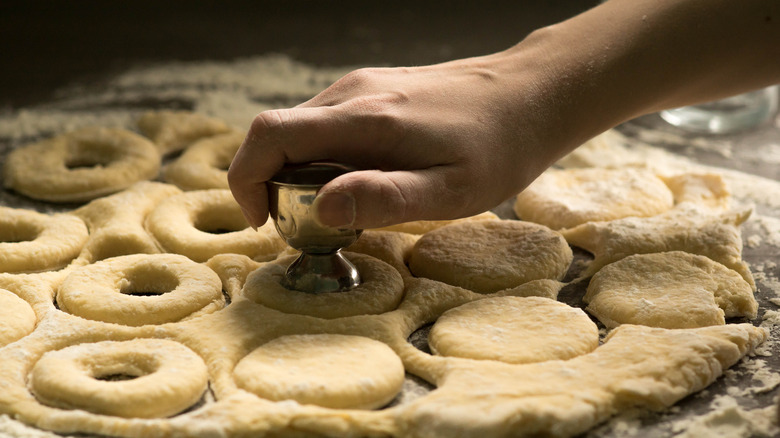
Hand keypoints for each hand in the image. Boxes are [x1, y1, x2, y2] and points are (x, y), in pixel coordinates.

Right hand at [228, 51, 574, 229]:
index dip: (247, 180)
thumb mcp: (452, 192)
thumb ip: (385, 198)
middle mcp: (353, 94)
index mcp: (364, 119)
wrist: (532, 94)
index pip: (269, 135)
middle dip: (270, 184)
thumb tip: (320, 209)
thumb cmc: (498, 148)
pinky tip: (360, 178)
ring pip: (300, 129)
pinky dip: (319, 156)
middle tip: (306, 226)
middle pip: (275, 133)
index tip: (264, 222)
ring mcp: (362, 86)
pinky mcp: (374, 88)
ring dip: (295, 172)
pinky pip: (326, 123)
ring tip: (337, 209)